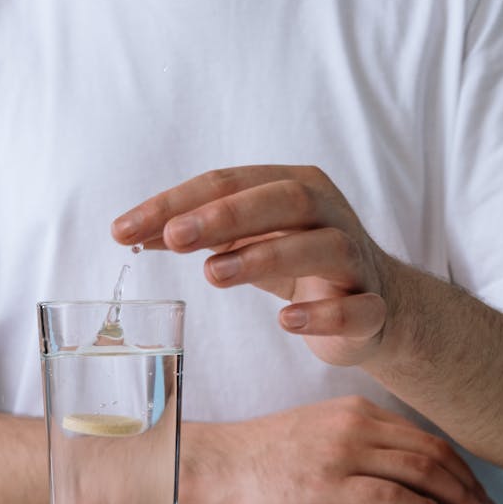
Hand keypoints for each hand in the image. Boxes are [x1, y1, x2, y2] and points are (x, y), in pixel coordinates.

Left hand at [112, 166, 397, 368]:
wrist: (379, 307)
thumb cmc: (300, 263)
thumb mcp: (247, 239)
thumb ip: (198, 232)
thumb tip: (133, 233)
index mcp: (295, 186)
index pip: (229, 182)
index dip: (175, 203)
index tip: (123, 230)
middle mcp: (328, 215)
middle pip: (283, 200)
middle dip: (225, 215)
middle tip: (173, 237)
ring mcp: (354, 261)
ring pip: (321, 248)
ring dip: (266, 257)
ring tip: (214, 274)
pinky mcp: (371, 310)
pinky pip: (356, 309)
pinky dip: (323, 314)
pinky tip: (287, 321)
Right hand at [180, 397, 499, 503]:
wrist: (214, 463)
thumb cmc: (256, 456)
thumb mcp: (313, 433)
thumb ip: (353, 443)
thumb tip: (392, 472)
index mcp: (352, 411)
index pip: (420, 437)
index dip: (455, 465)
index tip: (470, 486)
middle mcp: (354, 426)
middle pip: (430, 452)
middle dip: (466, 483)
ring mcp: (342, 453)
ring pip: (420, 471)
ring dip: (457, 499)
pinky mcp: (329, 484)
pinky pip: (394, 496)